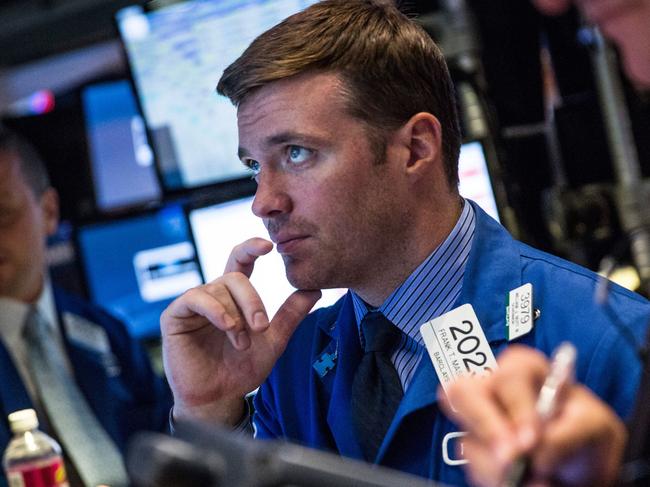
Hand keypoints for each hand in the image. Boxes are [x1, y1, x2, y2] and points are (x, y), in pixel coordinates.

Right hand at [161, 237, 320, 424]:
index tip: (269, 245)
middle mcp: (213, 295)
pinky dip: (216, 310)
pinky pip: (195, 299)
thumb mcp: (274, 340)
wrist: (219, 398)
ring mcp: (193, 304)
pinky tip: (228, 327)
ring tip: (241, 343)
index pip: (241, 262)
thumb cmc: (243, 369)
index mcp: (234, 297)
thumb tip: (315, 289)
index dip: (251, 248)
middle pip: (234, 278)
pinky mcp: (175, 316)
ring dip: (236, 317)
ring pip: (218, 289)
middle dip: (252, 300)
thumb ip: (291, 314)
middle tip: (262, 326)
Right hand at [440, 345, 626, 486]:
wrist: (578, 470)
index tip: (533, 439)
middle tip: (510, 460)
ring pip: (466, 437)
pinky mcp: (475, 449)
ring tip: (533, 478)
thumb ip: (568, 433)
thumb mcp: (593, 427)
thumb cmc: (584, 435)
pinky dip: (495, 479)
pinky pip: (472, 466)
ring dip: (497, 466)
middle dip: (485, 428)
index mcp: (524, 370)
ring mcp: (479, 420)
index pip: (508, 377)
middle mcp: (493, 388)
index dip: (518, 408)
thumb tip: (537, 452)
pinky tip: (521, 481)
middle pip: (462, 392)